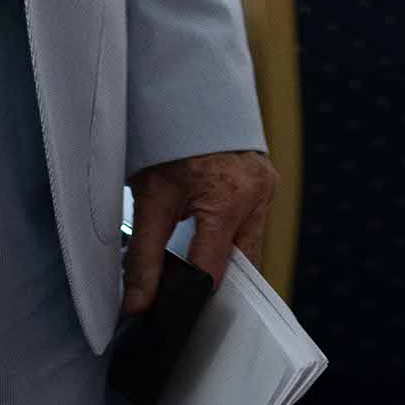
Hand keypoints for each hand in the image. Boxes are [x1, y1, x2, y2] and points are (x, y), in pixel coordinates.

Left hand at [125, 149, 274, 316]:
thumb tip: (137, 304)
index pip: (213, 271)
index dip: (190, 296)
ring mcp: (267, 186)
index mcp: (230, 200)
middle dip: (214, 280)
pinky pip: (252, 223)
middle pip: (242, 263)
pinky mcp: (266, 180)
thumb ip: (144, 256)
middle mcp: (258, 194)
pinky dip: (229, 234)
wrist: (187, 88)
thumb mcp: (149, 199)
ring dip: (223, 256)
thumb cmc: (167, 138)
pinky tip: (207, 238)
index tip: (171, 315)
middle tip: (183, 297)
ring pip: (249, 245)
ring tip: (192, 267)